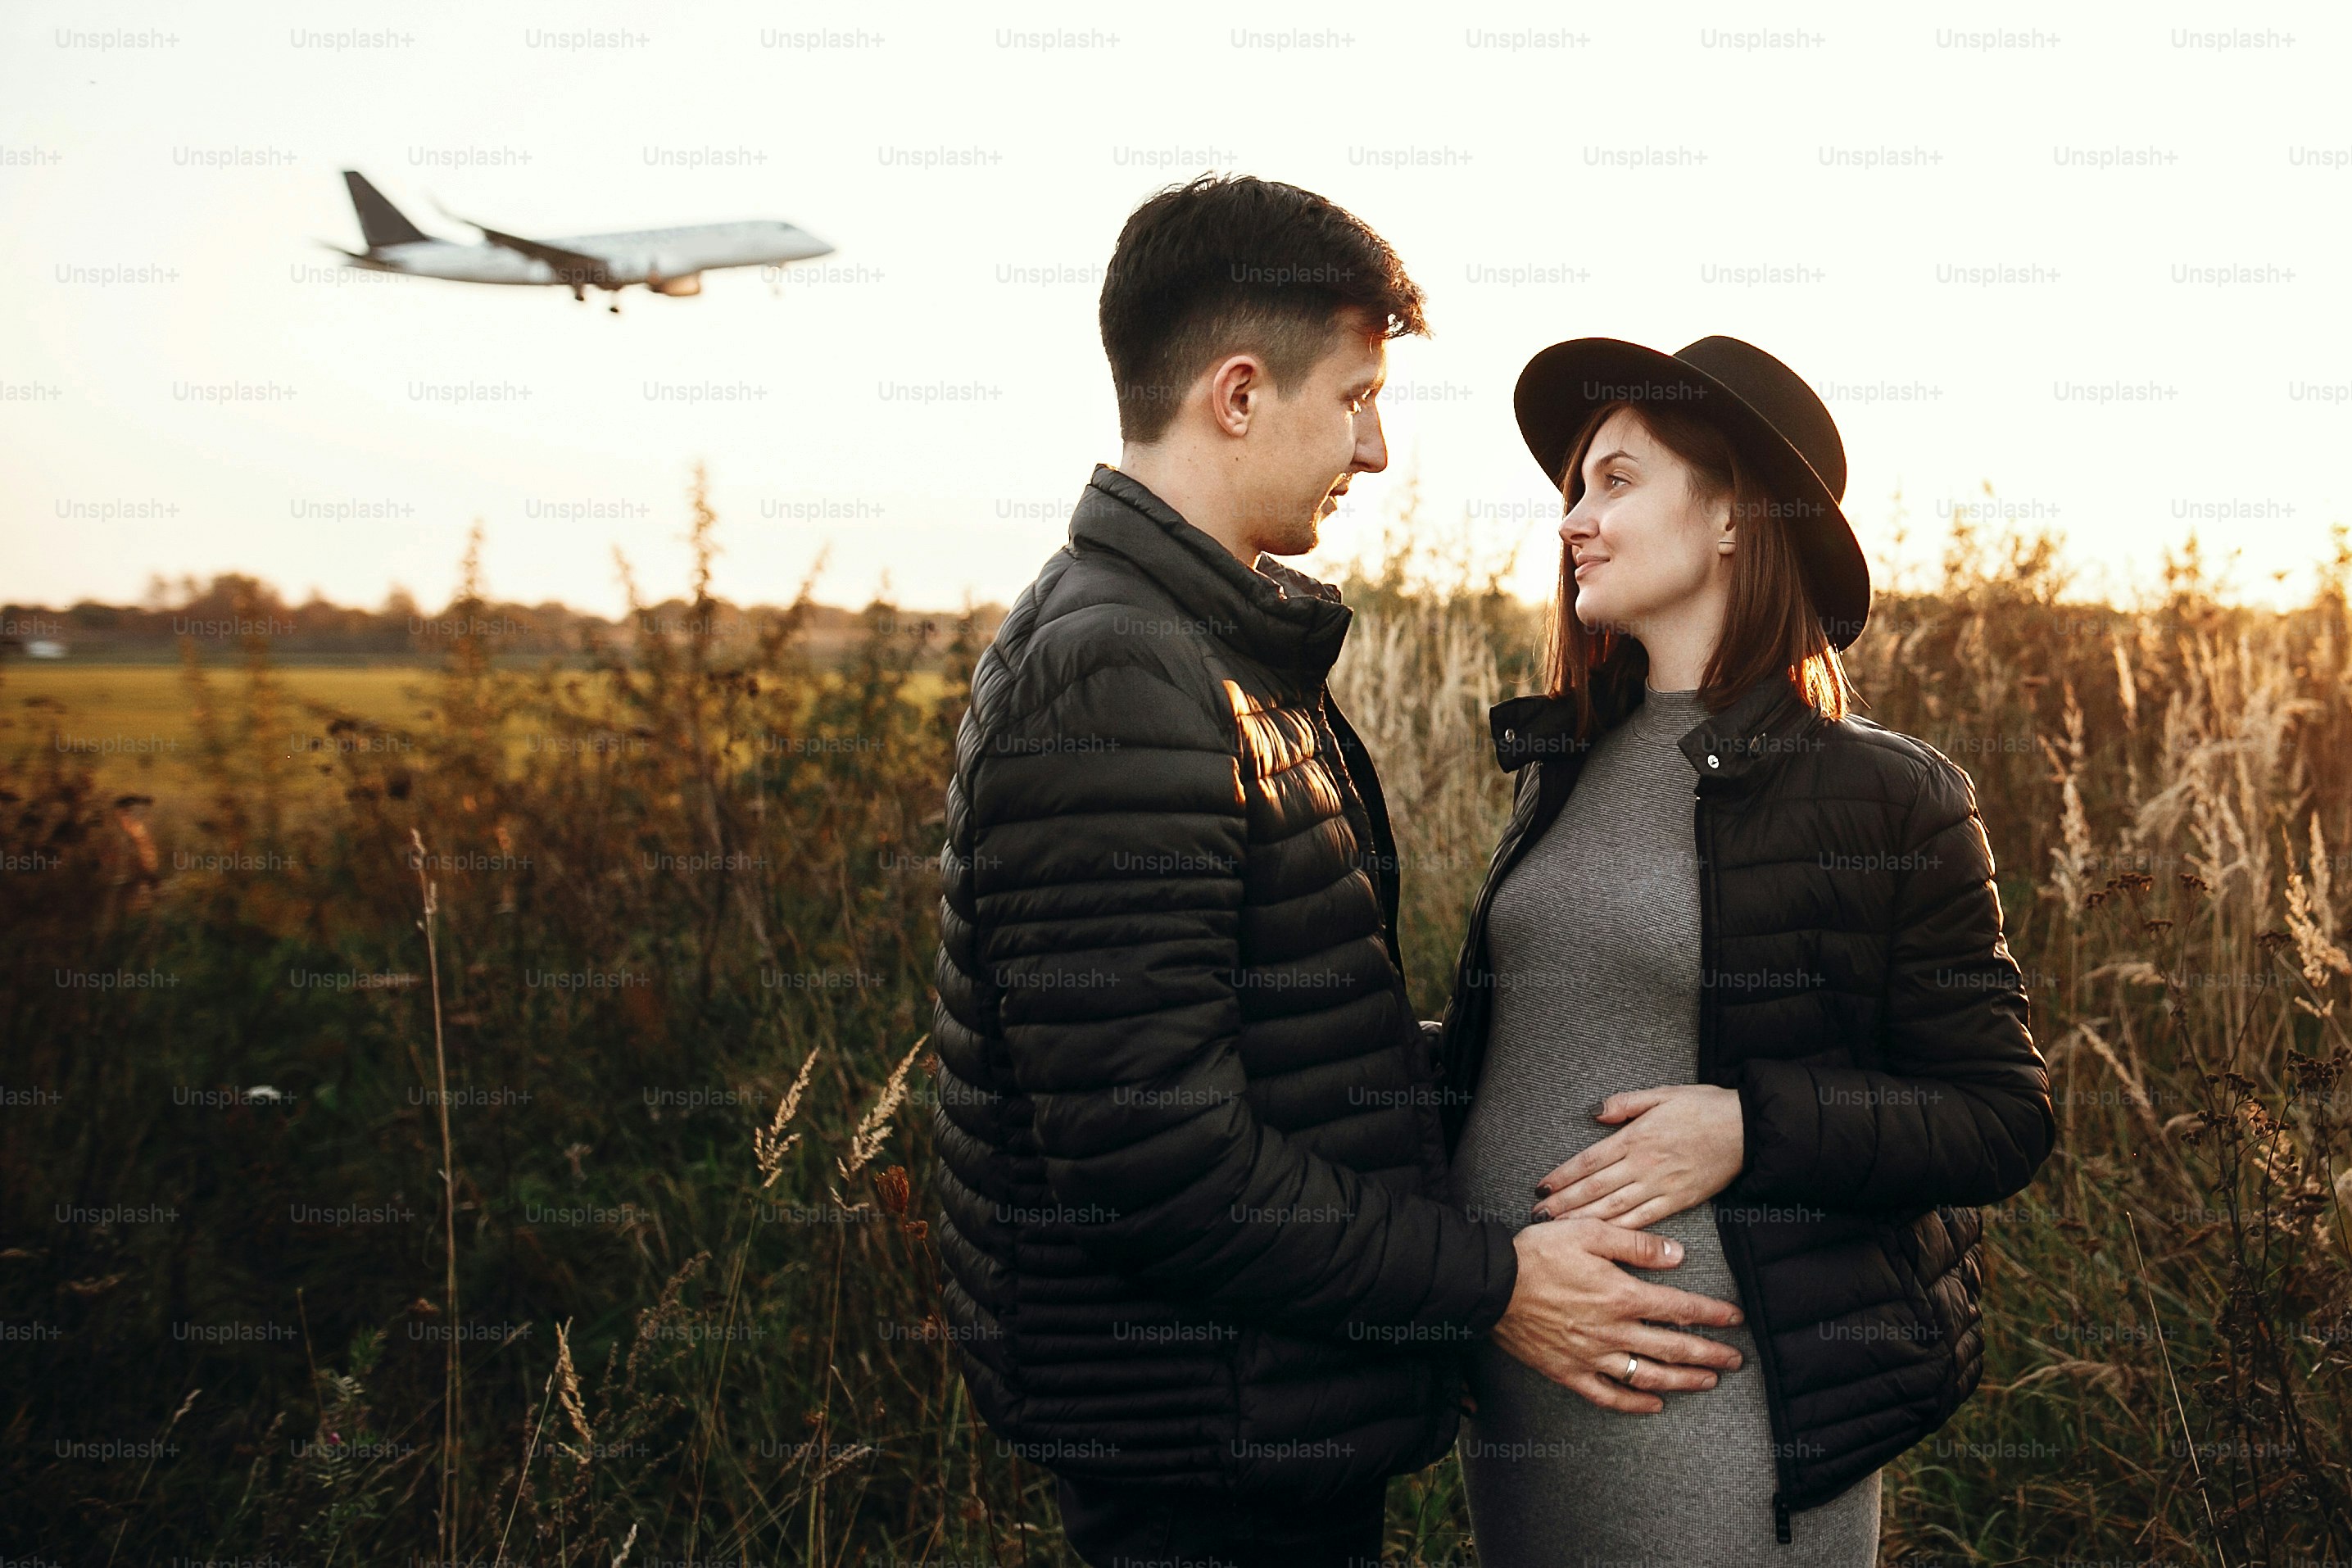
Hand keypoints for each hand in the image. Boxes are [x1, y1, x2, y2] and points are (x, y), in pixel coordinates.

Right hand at [1489, 1216, 1743, 1413]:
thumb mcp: (1589, 1232)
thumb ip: (1636, 1244)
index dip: (1712, 1315)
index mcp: (1622, 1294)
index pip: (1680, 1308)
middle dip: (1710, 1353)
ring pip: (1648, 1375)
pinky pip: (1608, 1395)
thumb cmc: (1538, 1252)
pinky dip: (1634, 1404)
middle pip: (1673, 1347)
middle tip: (1735, 1359)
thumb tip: (1677, 1256)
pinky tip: (1654, 1405)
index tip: (1735, 1319)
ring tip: (1708, 1381)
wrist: (1491, 1285)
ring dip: (1683, 1381)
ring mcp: (1592, 1356)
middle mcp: (1613, 1331)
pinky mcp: (1569, 1372)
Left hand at [1531, 1085, 1742, 1229]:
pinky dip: (1620, 1230)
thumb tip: (1595, 1113)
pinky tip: (1602, 1238)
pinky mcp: (1679, 1201)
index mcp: (1637, 1137)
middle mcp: (1644, 1164)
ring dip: (1584, 1219)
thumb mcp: (1663, 1093)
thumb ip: (1626, 1103)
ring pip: (1614, 1207)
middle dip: (1564, 1204)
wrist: (1749, 1129)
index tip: (1542, 1187)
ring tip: (1559, 1230)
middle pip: (1595, 1188)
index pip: (1589, 1160)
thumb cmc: (1706, 1107)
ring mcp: (1661, 1186)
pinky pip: (1644, 1219)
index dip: (1563, 1176)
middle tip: (1538, 1216)